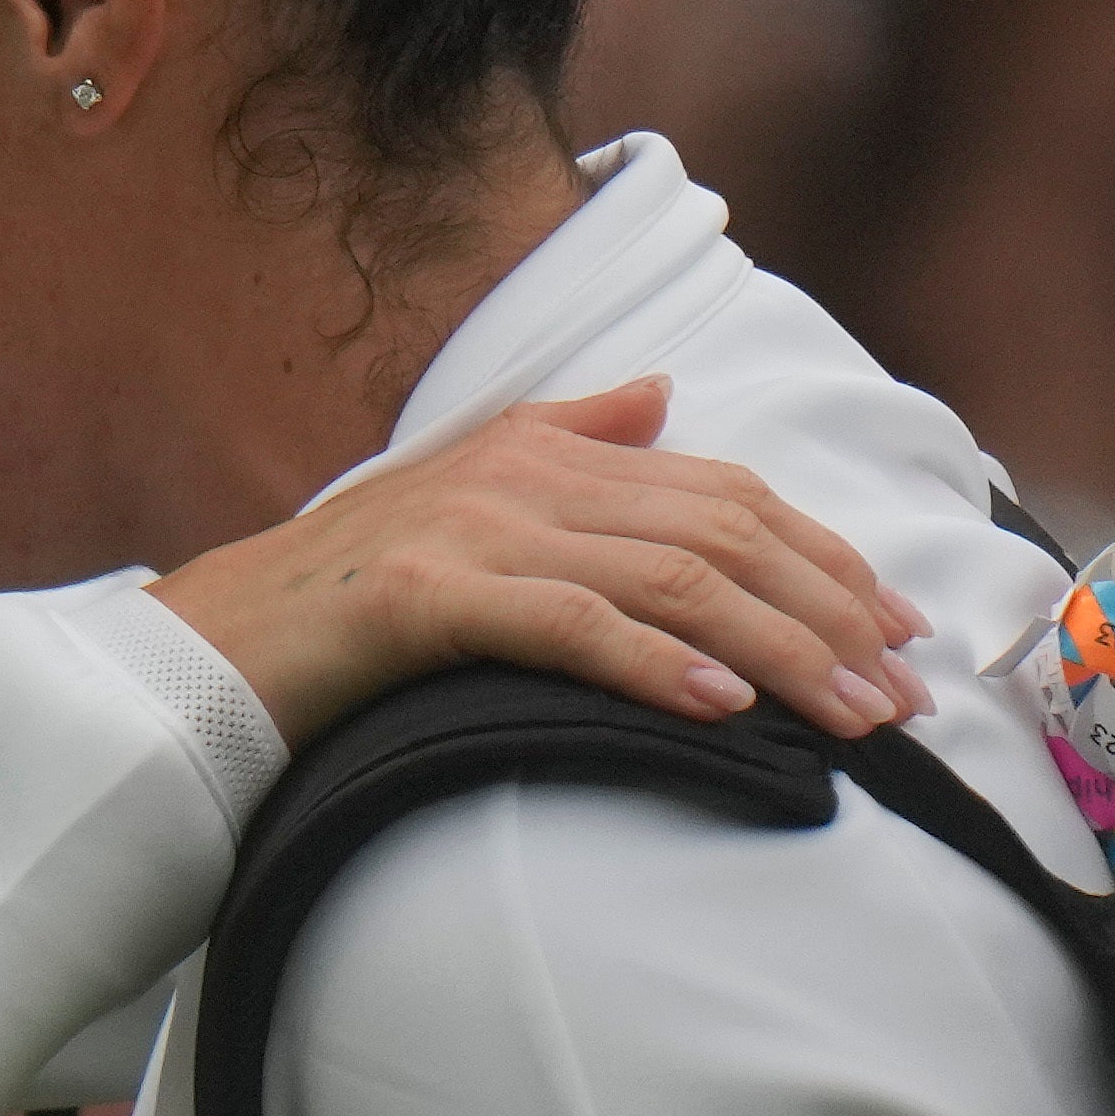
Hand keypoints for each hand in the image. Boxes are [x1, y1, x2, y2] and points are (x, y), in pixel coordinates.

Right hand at [154, 378, 933, 745]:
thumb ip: (567, 439)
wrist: (210, 650)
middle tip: (904, 693)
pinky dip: (657, 663)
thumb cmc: (341, 598)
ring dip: (779, 653)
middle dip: (829, 613)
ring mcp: (473, 531)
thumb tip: (661, 398)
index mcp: (541, 445)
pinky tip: (725, 706)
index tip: (899, 627)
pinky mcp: (426, 598)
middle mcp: (520, 472)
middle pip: (717, 534)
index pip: (722, 493)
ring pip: (670, 581)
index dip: (825, 556)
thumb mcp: (459, 495)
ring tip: (850, 716)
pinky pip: (570, 625)